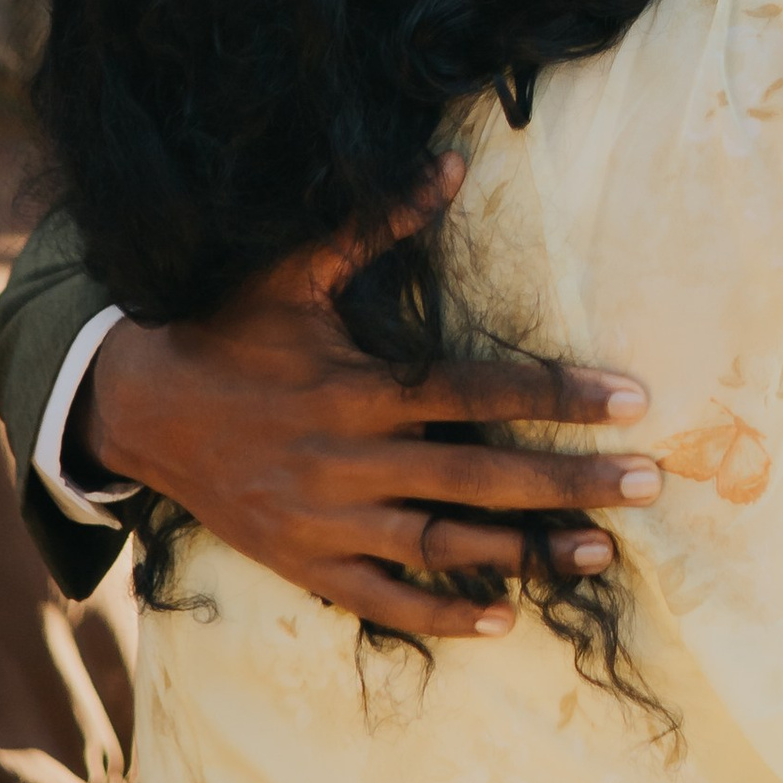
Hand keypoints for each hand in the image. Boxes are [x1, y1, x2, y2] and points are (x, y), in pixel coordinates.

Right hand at [84, 160, 660, 639]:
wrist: (133, 405)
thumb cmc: (225, 328)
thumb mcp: (294, 270)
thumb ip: (377, 223)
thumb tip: (452, 163)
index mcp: (358, 387)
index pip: (478, 390)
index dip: (557, 393)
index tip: (631, 400)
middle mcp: (350, 459)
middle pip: (481, 474)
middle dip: (571, 481)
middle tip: (649, 485)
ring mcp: (327, 520)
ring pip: (445, 542)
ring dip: (528, 550)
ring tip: (604, 553)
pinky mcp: (304, 562)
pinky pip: (383, 599)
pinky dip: (442, 614)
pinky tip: (503, 619)